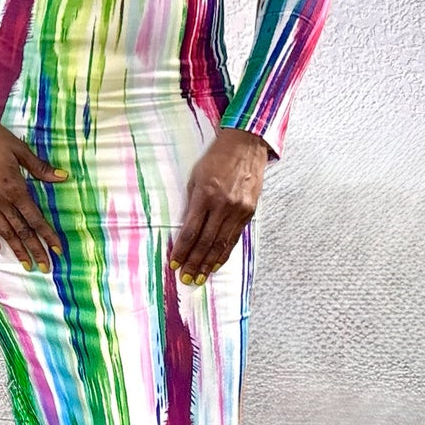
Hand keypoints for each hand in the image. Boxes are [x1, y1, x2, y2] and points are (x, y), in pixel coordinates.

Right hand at [0, 116, 67, 272]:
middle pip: (21, 230)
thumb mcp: (20, 149)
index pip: (35, 218)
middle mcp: (1, 200)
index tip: (57, 250)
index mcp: (15, 188)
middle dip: (35, 250)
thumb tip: (62, 177)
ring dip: (16, 249)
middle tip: (46, 267)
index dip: (48, 235)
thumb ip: (40, 168)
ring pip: (4, 231)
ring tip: (27, 264)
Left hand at [168, 127, 269, 284]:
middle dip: (194, 263)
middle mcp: (223, 205)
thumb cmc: (216, 159)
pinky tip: (216, 264)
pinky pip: (234, 238)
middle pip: (206, 242)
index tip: (175, 263)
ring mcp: (238, 210)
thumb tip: (186, 230)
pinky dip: (224, 253)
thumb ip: (192, 203)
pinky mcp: (249, 212)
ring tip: (200, 278)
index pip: (192, 230)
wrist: (245, 146)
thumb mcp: (196, 177)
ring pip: (222, 244)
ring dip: (209, 264)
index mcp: (206, 195)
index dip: (182, 250)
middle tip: (186, 279)